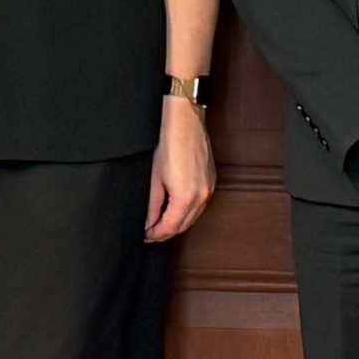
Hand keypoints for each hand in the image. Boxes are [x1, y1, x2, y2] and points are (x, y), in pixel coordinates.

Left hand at [146, 96, 215, 241]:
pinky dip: (188, 211)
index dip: (156, 234)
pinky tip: (176, 208)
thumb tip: (148, 221)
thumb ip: (152, 205)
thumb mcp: (154, 178)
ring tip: (161, 221)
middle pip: (183, 226)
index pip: (170, 228)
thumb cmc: (170, 143)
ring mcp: (209, 189)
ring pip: (193, 217)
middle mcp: (201, 196)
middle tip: (151, 231)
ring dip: (178, 222)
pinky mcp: (211, 182)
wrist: (186, 122)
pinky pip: (200, 205)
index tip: (147, 235)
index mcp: (185, 197)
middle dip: (166, 231)